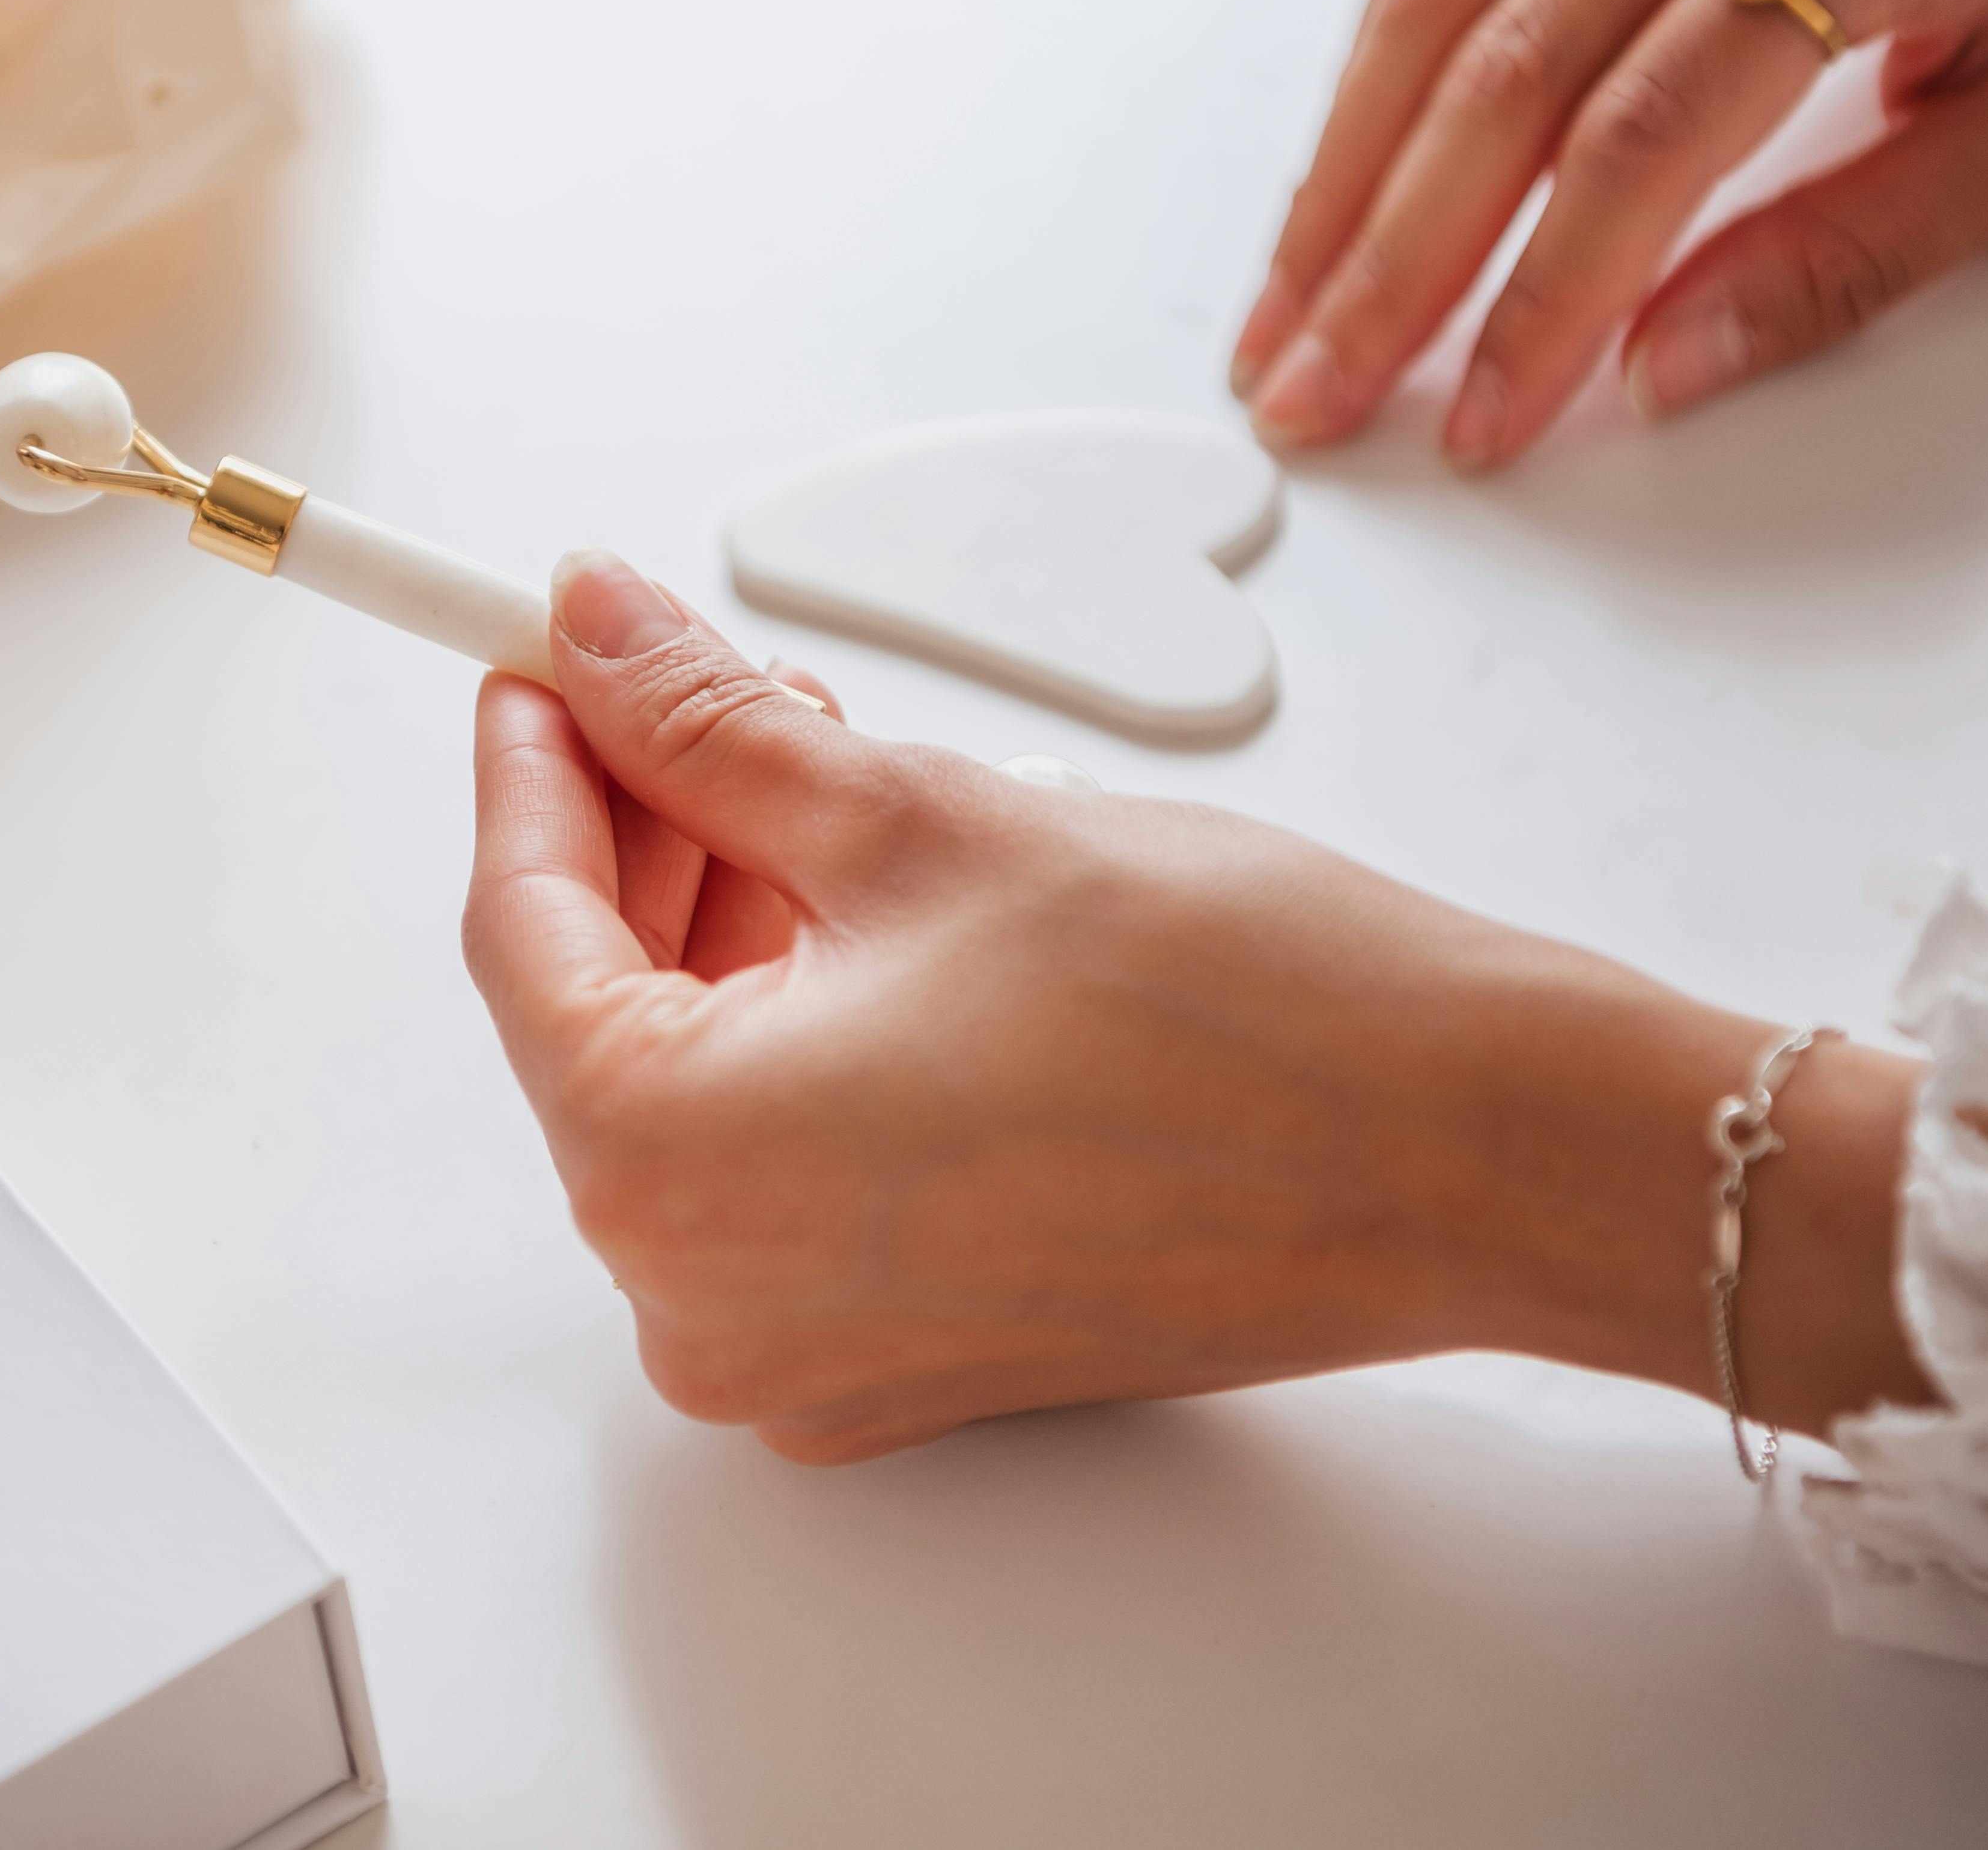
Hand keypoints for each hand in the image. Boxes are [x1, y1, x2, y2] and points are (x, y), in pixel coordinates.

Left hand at [463, 553, 1932, 1460]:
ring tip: (814, 773)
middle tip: (697, 687)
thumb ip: (708, 725)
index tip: (540, 656)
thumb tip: (595, 635)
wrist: (1465, 1153)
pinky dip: (801, 1027)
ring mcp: (805, 1353)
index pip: (522, 928)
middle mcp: (707, 1303)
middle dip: (647, 831)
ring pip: (696, 1082)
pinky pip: (786, 1163)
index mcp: (668, 1173)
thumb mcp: (917, 815)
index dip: (535, 762)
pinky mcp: (901, 1352)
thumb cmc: (1235, 1015)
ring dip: (731, 919)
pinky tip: (868, 907)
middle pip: (599, 1011)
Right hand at [1232, 0, 1987, 468]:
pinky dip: (1384, 49)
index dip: (1537, 295)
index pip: (1640, 134)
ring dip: (1343, 162)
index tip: (1480, 416)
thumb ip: (1845, 260)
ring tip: (1285, 300)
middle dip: (1385, 254)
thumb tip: (1654, 369)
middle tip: (1311, 384)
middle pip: (1505, 64)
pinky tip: (1341, 160)